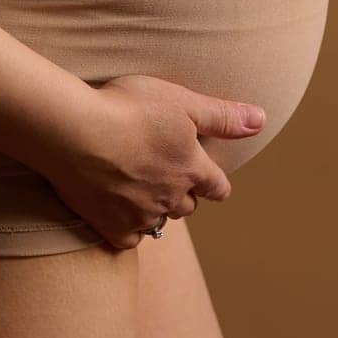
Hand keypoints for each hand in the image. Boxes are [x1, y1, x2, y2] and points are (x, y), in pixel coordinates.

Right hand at [39, 73, 265, 251]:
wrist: (74, 131)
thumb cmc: (126, 108)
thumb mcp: (180, 100)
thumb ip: (221, 115)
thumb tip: (262, 119)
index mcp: (191, 168)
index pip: (218, 187)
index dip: (213, 181)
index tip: (206, 176)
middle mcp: (172, 197)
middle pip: (187, 205)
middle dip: (181, 191)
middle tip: (162, 171)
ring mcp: (142, 215)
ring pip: (159, 220)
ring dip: (154, 206)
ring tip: (137, 186)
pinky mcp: (112, 227)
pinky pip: (130, 237)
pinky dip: (127, 226)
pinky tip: (117, 209)